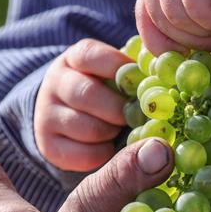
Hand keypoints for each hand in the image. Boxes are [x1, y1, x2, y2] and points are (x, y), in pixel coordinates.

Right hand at [34, 39, 130, 171]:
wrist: (67, 117)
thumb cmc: (107, 90)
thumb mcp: (115, 73)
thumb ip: (136, 72)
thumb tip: (163, 74)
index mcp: (75, 58)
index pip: (93, 56)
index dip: (121, 71)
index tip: (141, 85)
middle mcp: (56, 83)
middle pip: (88, 94)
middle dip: (119, 109)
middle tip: (137, 116)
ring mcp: (47, 114)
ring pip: (88, 127)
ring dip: (112, 132)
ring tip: (121, 130)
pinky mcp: (49, 145)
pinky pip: (84, 154)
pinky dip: (104, 154)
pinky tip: (110, 148)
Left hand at [137, 0, 210, 53]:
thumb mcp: (205, 4)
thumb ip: (185, 22)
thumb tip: (173, 59)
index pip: (144, 18)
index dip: (164, 45)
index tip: (189, 56)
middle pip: (161, 22)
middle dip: (194, 41)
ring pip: (178, 18)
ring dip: (210, 31)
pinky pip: (198, 10)